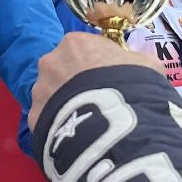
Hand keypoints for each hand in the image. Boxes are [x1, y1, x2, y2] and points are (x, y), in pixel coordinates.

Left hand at [28, 32, 162, 130]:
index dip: (97, 65)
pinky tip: (76, 139)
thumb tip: (134, 66)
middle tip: (95, 103)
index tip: (108, 80)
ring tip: (86, 125)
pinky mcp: (34, 120)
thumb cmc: (132, 86)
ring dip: (64, 106)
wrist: (113, 126)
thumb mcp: (147, 65)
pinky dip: (59, 129)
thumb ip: (135, 61)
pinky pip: (47, 122)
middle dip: (74, 85)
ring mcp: (39, 91)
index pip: (83, 49)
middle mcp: (50, 62)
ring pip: (51, 97)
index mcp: (75, 43)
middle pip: (61, 71)